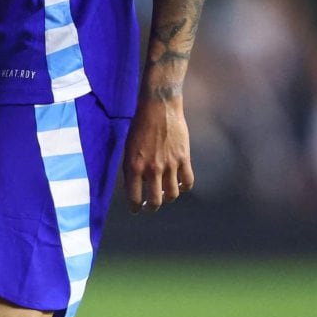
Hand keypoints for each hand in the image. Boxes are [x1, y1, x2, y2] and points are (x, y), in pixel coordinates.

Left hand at [120, 98, 195, 212]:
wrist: (158, 107)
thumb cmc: (140, 126)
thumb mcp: (129, 148)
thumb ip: (132, 168)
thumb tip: (137, 186)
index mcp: (133, 166)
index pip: (134, 197)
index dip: (135, 208)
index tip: (136, 209)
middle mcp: (151, 169)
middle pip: (155, 202)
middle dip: (151, 208)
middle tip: (150, 207)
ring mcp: (169, 165)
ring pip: (172, 195)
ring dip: (168, 198)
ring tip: (165, 195)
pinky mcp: (183, 158)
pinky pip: (188, 181)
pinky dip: (184, 187)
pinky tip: (180, 185)